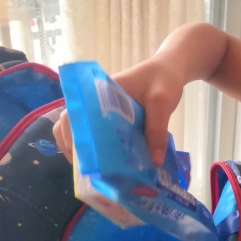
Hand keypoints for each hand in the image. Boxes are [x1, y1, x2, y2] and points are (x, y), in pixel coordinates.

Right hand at [52, 56, 184, 166]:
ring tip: (96, 171)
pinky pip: (101, 136)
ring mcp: (104, 112)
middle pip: (71, 124)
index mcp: (101, 92)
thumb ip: (157, 129)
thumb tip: (153, 162)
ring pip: (83, 132)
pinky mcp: (114, 120)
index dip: (70, 132)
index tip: (80, 153)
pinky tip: (112, 166)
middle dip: (74, 147)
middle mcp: (97, 102)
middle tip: (89, 169)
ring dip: (85, 150)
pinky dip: (101, 151)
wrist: (171, 69)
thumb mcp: (162, 102)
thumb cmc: (163, 79)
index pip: (75, 111)